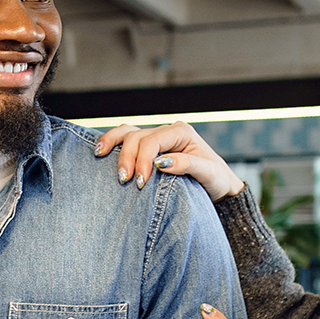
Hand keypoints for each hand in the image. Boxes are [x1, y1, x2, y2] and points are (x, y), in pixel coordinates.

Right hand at [94, 122, 245, 200]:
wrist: (219, 186)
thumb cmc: (215, 179)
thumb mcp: (208, 173)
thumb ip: (186, 165)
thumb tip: (161, 163)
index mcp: (181, 132)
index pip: (153, 141)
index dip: (142, 160)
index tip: (140, 183)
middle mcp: (167, 131)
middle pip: (137, 137)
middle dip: (128, 159)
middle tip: (126, 182)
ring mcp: (156, 138)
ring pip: (128, 134)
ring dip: (114, 146)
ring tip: (101, 157)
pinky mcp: (148, 148)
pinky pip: (126, 139)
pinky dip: (112, 143)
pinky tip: (100, 151)